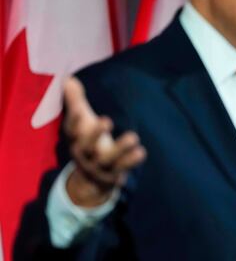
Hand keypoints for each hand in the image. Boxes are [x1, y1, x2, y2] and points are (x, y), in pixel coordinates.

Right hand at [63, 77, 146, 206]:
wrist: (90, 181)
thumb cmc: (87, 142)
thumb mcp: (82, 123)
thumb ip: (76, 101)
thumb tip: (68, 78)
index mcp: (76, 140)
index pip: (71, 131)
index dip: (74, 121)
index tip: (79, 110)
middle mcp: (84, 154)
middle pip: (86, 146)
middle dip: (94, 134)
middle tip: (106, 120)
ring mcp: (98, 166)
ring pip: (107, 159)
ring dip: (120, 148)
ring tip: (133, 137)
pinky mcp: (112, 175)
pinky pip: (122, 168)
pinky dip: (131, 161)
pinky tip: (141, 152)